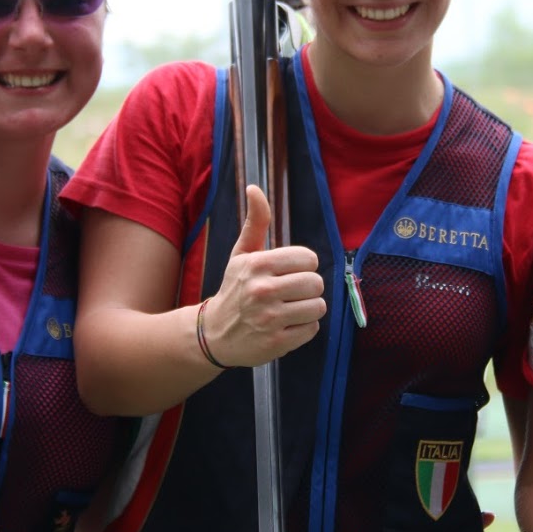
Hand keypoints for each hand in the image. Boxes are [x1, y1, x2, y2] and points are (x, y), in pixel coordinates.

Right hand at [203, 185, 324, 366]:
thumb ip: (256, 222)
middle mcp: (263, 290)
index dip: (303, 266)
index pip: (309, 259)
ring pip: (318, 307)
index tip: (289, 272)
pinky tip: (285, 326)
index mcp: (257, 264)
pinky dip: (303, 329)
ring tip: (288, 310)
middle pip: (316, 283)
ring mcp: (270, 319)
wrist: (214, 334)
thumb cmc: (234, 289)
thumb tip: (254, 187)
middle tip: (289, 294)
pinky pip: (312, 330)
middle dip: (307, 289)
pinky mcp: (277, 343)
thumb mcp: (242, 254)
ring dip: (307, 309)